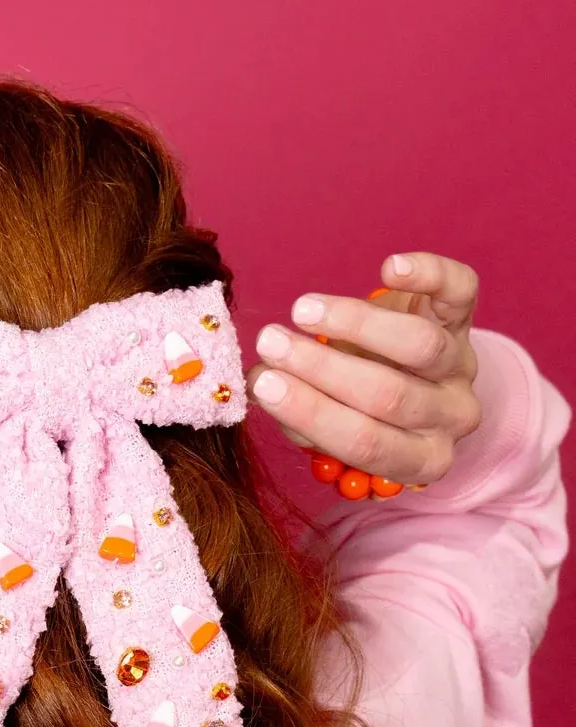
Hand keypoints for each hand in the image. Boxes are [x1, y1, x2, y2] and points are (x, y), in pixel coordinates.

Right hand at [245, 252, 480, 487]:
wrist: (408, 373)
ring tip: (303, 310)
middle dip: (323, 368)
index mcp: (419, 458)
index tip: (265, 385)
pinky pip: (461, 290)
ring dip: (356, 323)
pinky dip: (428, 275)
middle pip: (390, 396)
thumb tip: (262, 382)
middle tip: (271, 342)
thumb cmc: (359, 406)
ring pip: (421, 345)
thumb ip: (296, 413)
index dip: (313, 414)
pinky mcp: (464, 316)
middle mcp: (450, 417)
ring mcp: (462, 366)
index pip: (367, 444)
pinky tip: (389, 268)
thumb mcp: (331, 424)